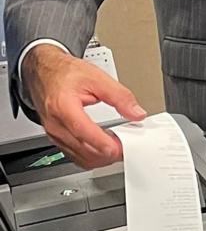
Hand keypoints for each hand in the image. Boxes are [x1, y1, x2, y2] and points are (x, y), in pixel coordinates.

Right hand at [22, 45, 146, 168]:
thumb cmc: (65, 73)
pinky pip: (74, 155)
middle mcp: (55, 123)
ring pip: (79, 157)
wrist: (44, 72)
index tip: (119, 148)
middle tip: (126, 148)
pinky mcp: (56, 139)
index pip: (82, 131)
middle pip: (83, 149)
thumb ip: (119, 96)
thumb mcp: (97, 77)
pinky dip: (91, 157)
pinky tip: (103, 150)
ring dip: (101, 158)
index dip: (102, 143)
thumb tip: (136, 113)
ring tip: (118, 148)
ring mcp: (54, 134)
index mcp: (63, 106)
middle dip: (107, 153)